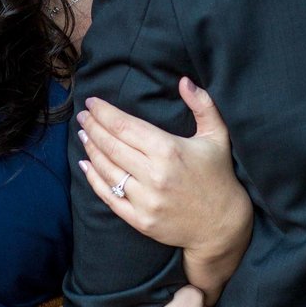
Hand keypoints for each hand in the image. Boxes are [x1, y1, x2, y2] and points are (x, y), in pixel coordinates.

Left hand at [76, 78, 253, 300]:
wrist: (223, 225)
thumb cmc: (218, 175)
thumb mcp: (217, 135)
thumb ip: (203, 104)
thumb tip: (184, 80)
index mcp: (169, 150)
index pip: (124, 126)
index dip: (104, 113)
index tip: (92, 103)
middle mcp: (154, 175)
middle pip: (111, 145)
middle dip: (92, 127)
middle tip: (82, 116)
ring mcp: (145, 200)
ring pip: (106, 170)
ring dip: (91, 150)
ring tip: (83, 135)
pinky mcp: (140, 220)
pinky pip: (108, 197)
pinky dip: (93, 179)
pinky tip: (85, 165)